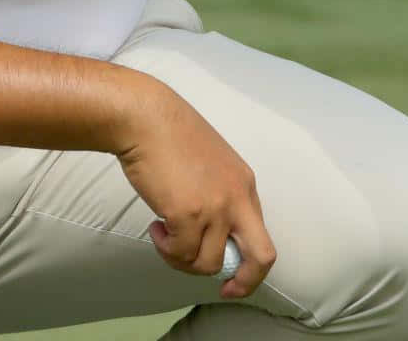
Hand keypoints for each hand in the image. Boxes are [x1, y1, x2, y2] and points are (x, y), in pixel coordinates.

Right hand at [115, 80, 275, 298]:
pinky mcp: (187, 213)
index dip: (250, 266)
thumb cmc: (170, 136)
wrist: (145, 117)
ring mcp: (214, 207)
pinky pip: (180, 252)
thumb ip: (217, 196)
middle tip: (223, 289)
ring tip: (165, 236)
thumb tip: (209, 237)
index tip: (232, 279)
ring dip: (183, 259)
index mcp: (244, 186)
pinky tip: (155, 227)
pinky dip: (165, 248)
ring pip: (208, 263)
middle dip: (245, 282)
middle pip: (260, 257)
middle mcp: (237, 198)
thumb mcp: (210, 165)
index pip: (262, 238)